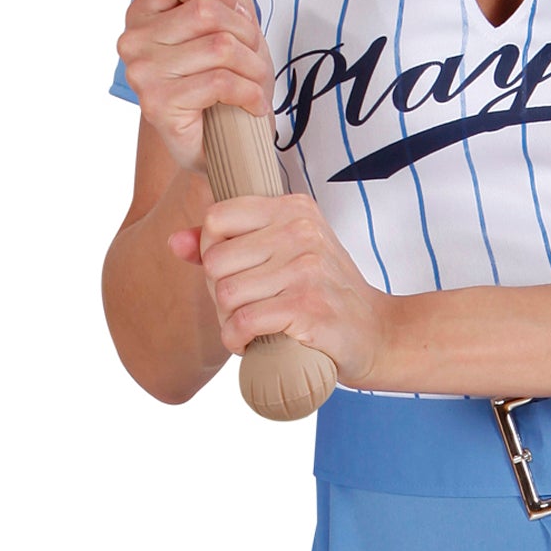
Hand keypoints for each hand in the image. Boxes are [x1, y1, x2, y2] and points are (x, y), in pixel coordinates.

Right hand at [116, 0, 273, 175]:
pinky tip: (252, 103)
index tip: (237, 11)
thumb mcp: (232, 14)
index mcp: (143, 11)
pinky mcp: (158, 105)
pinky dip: (250, 92)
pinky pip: (220, 81)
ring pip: (219, 46)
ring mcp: (141, 74)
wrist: (222, 140)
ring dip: (253, 65)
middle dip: (246, 32)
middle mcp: (132, 40)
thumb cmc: (225, 72)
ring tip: (255, 80)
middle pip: (206, 11)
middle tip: (254, 54)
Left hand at [169, 194, 397, 388]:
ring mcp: (305, 268)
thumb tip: (174, 241)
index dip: (212, 252)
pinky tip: (252, 342)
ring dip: (228, 321)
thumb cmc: (324, 291)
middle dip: (219, 293)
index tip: (234, 272)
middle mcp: (300, 230)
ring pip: (225, 295)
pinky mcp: (307, 307)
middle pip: (215, 261)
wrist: (376, 331)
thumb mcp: (283, 253)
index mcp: (293, 208)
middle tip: (246, 306)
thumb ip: (228, 243)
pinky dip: (237, 340)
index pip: (217, 218)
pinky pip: (242, 322)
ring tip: (252, 325)